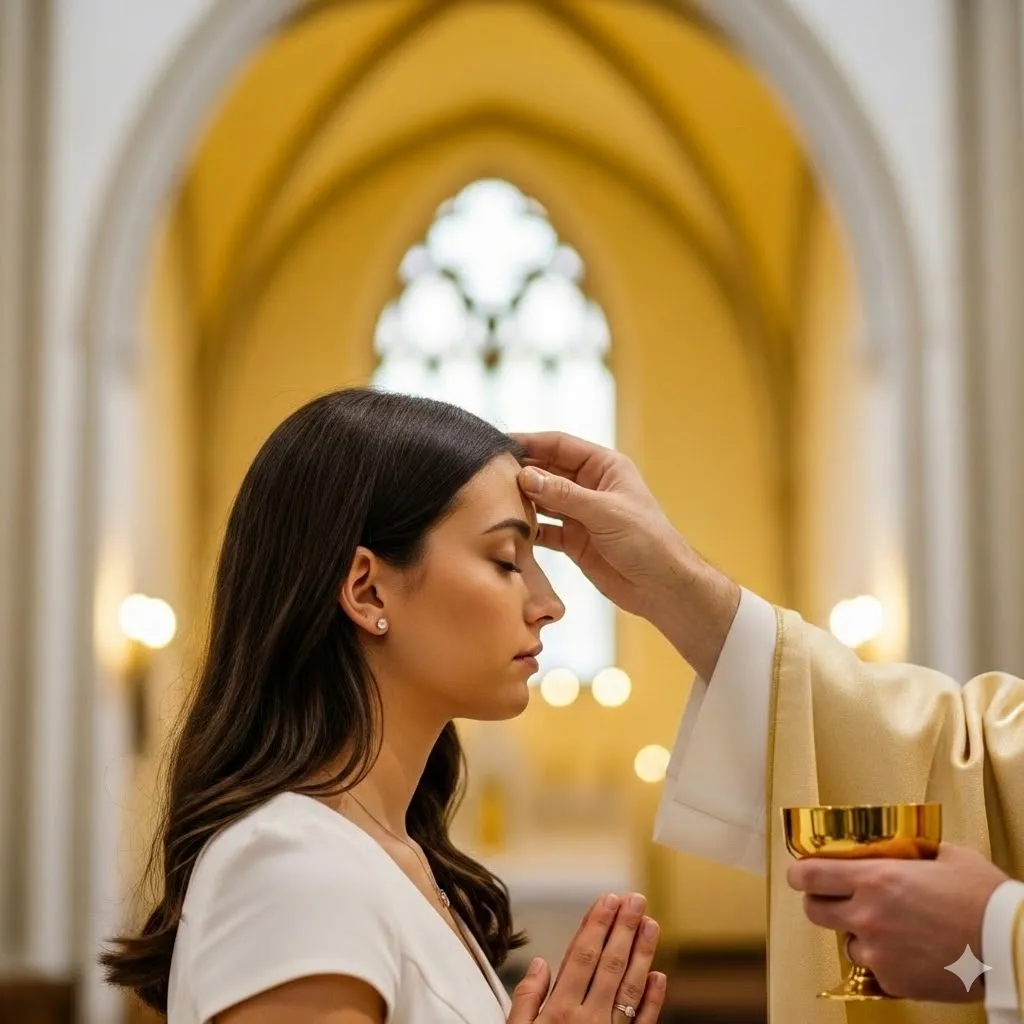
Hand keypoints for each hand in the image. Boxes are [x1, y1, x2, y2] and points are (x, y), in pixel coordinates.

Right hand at [507, 892, 666, 1022]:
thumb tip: (541, 962)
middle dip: (624, 929)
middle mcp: (587, 1020)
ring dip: (642, 954)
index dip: (597, 925)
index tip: (608, 899)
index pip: (581, 956)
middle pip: (609, 964)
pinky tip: (659, 976)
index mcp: (559, 1012)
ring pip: (629, 988)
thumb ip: (526, 1000)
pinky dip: (652, 1000)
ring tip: (651, 924)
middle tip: (636, 900)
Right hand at [514, 431, 738, 679]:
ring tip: (494, 499)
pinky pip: (545, 529)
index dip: (531, 442)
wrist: (663, 588)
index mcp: (605, 467)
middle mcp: (591, 486)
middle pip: (547, 470)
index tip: (500, 444)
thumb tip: (526, 476)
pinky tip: (511, 528)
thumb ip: (564, 494)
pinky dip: (529, 529)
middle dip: (521, 471)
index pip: (560, 445)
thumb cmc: (647, 541)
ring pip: (543, 499)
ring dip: (522, 500)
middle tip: (489, 473)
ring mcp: (581, 514)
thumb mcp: (604, 512)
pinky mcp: (574, 540)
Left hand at [787, 843, 1008, 1000]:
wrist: (1009, 946)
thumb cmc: (983, 897)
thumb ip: (907, 851)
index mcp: (873, 879)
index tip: (801, 873)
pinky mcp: (893, 982)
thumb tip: (895, 847)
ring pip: (847, 942)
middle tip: (839, 899)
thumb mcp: (943, 855)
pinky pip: (875, 969)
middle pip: (814, 911)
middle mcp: (867, 916)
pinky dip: (886, 961)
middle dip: (821, 902)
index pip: (808, 875)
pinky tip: (911, 952)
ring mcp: (878, 953)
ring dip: (859, 934)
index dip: (800, 873)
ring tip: (893, 928)